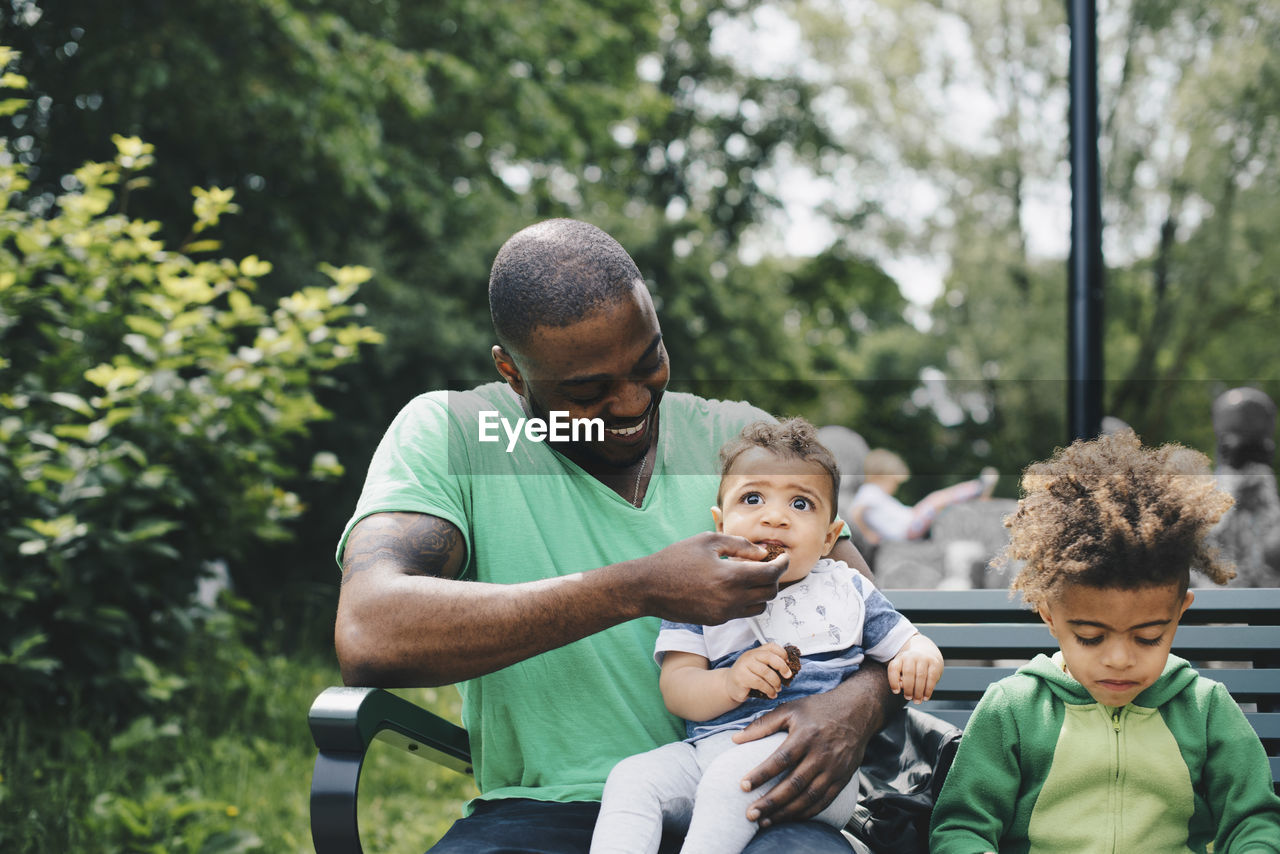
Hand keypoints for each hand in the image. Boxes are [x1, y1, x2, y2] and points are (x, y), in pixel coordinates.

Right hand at [637, 533, 787, 625]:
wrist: (649, 587)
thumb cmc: (676, 558)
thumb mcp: (708, 541)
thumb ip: (739, 545)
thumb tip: (762, 553)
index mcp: (731, 577)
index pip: (771, 574)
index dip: (782, 564)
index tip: (783, 557)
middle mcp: (731, 599)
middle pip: (770, 592)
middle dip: (774, 578)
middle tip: (768, 565)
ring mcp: (724, 613)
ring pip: (759, 606)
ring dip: (762, 592)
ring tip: (752, 576)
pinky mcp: (716, 621)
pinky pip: (742, 612)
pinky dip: (746, 600)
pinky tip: (735, 586)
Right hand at [726, 643, 792, 702]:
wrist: (729, 685)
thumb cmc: (747, 676)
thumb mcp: (758, 667)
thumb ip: (770, 665)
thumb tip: (788, 669)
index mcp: (755, 652)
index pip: (771, 647)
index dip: (782, 653)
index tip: (788, 663)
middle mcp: (749, 656)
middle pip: (770, 657)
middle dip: (782, 667)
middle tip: (787, 676)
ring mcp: (744, 666)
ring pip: (766, 672)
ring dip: (776, 683)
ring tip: (778, 689)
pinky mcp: (741, 678)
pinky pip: (760, 683)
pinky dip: (769, 690)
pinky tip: (771, 694)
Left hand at [730, 685, 869, 826]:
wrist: (857, 711)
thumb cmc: (818, 709)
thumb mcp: (790, 709)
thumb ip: (762, 724)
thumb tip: (735, 738)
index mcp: (806, 735)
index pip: (781, 759)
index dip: (761, 774)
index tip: (743, 786)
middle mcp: (821, 754)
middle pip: (794, 784)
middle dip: (771, 802)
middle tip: (751, 814)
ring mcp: (834, 769)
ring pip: (808, 798)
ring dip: (786, 813)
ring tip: (765, 822)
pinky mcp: (842, 778)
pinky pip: (823, 802)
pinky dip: (806, 813)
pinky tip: (789, 818)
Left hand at [887, 633, 943, 702]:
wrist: (926, 651)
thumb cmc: (911, 665)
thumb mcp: (902, 668)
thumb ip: (899, 678)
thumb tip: (901, 687)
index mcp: (900, 658)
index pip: (893, 668)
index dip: (893, 681)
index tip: (896, 691)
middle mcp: (911, 656)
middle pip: (908, 673)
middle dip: (908, 688)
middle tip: (908, 698)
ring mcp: (924, 658)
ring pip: (920, 676)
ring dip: (918, 691)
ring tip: (917, 700)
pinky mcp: (935, 663)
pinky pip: (931, 678)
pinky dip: (928, 690)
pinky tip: (926, 697)